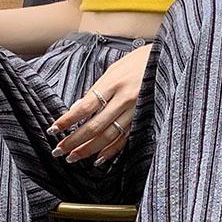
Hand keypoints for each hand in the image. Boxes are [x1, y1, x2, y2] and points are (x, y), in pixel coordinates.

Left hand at [45, 44, 151, 164]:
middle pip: (95, 126)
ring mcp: (135, 111)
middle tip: (58, 151)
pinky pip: (125, 139)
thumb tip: (75, 109)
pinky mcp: (143, 120)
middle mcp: (124, 99)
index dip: (68, 120)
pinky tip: (98, 159)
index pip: (85, 107)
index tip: (53, 130)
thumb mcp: (113, 70)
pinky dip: (111, 150)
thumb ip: (95, 91)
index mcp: (113, 83)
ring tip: (73, 157)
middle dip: (74, 140)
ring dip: (88, 149)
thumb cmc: (136, 63)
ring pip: (108, 136)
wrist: (168, 62)